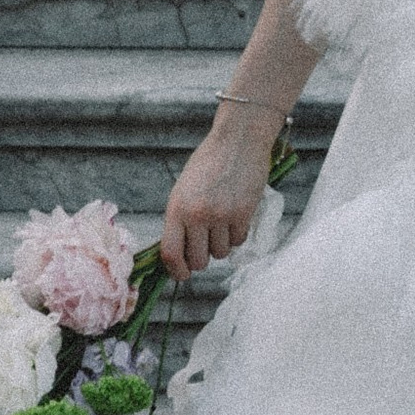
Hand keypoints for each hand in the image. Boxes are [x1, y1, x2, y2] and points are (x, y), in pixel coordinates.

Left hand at [161, 106, 278, 278]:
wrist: (238, 140)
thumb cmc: (209, 162)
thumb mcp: (183, 189)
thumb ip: (180, 219)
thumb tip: (179, 251)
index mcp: (177, 208)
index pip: (171, 253)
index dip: (176, 271)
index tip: (182, 274)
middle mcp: (198, 215)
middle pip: (198, 261)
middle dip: (201, 259)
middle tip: (205, 246)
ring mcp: (222, 215)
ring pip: (220, 253)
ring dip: (221, 244)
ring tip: (222, 224)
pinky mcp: (244, 214)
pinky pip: (238, 241)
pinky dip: (237, 234)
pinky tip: (236, 216)